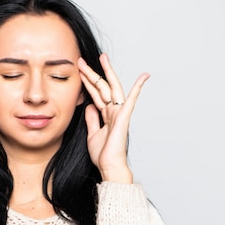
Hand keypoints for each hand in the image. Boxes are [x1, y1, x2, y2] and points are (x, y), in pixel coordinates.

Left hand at [78, 54, 148, 182]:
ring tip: (101, 58)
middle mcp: (113, 111)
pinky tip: (144, 76)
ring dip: (105, 73)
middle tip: (82, 60)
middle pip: (102, 87)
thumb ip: (92, 119)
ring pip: (111, 88)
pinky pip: (131, 100)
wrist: (109, 167)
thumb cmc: (103, 154)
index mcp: (106, 115)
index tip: (80, 70)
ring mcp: (119, 113)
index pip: (96, 94)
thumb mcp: (92, 133)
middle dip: (92, 73)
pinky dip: (137, 88)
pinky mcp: (124, 118)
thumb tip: (90, 106)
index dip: (88, 82)